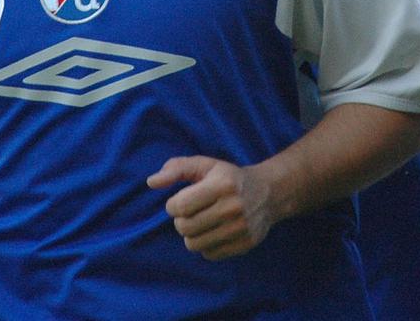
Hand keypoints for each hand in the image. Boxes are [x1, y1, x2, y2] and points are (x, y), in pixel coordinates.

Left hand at [148, 155, 275, 259]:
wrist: (268, 192)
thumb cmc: (228, 177)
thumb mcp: (205, 165)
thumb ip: (176, 169)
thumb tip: (151, 182)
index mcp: (222, 184)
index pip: (180, 206)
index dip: (173, 205)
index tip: (180, 200)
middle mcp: (233, 207)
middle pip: (185, 228)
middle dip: (181, 221)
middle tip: (191, 213)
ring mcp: (241, 228)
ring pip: (195, 244)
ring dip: (192, 234)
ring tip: (201, 222)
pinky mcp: (245, 244)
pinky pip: (210, 254)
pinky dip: (206, 245)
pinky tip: (214, 231)